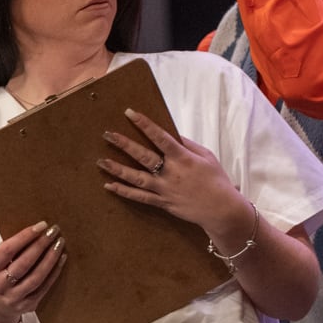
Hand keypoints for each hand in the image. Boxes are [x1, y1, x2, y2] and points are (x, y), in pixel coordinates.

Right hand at [0, 220, 65, 322]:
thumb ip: (10, 252)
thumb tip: (36, 231)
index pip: (7, 250)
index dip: (25, 236)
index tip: (41, 225)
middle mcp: (0, 285)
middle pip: (24, 263)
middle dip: (41, 245)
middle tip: (54, 231)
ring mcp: (14, 298)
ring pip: (36, 277)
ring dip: (50, 258)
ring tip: (59, 243)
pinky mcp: (27, 306)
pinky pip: (44, 287)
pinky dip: (54, 272)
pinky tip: (61, 259)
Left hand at [99, 108, 251, 243]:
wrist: (221, 209)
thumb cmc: (216, 179)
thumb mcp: (206, 156)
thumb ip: (187, 144)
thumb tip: (171, 134)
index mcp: (182, 157)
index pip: (160, 137)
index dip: (144, 124)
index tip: (130, 113)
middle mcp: (170, 172)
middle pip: (143, 156)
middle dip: (124, 144)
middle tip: (107, 134)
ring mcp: (164, 189)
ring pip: (136, 178)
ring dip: (117, 169)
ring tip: (101, 161)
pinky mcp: (162, 203)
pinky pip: (139, 197)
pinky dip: (124, 192)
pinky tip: (110, 185)